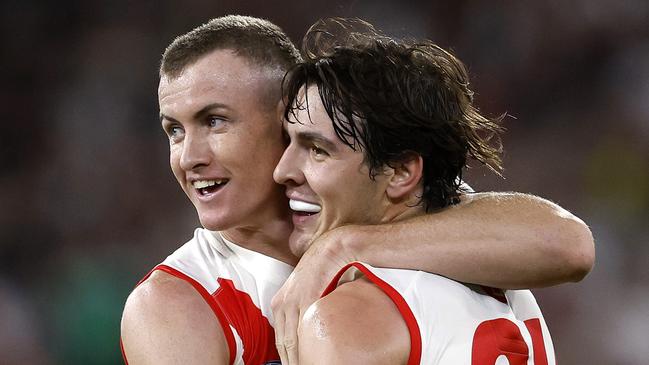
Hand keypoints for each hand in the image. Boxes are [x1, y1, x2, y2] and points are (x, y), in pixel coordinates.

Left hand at [271, 227, 356, 364]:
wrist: (334, 248)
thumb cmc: (324, 269)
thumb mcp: (307, 291)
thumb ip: (304, 310)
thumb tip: (311, 329)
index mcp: (279, 303)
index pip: (280, 339)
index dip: (286, 358)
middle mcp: (281, 303)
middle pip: (283, 344)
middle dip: (291, 362)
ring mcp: (293, 302)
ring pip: (291, 341)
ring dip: (298, 360)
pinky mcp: (306, 300)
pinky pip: (305, 330)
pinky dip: (308, 348)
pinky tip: (315, 358)